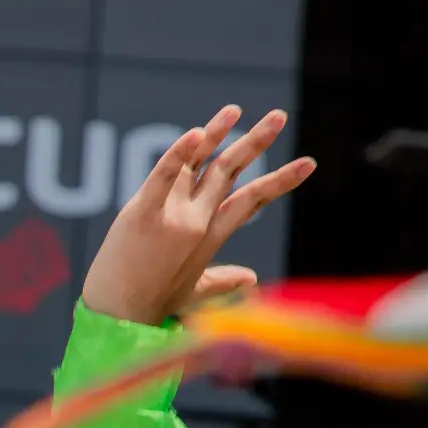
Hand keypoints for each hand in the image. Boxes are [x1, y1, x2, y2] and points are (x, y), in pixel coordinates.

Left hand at [81, 106, 312, 325]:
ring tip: (237, 109)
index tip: (309, 163)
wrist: (119, 318)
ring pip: (199, 164)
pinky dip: (177, 153)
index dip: (279, 181)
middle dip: (257, 142)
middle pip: (232, 173)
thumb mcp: (193, 291)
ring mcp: (171, 217)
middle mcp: (197, 222)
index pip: (252, 200)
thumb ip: (223, 280)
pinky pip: (162, 176)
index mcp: (211, 237)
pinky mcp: (141, 214)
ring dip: (218, 133)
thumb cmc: (152, 305)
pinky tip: (195, 133)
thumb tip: (251, 279)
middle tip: (280, 116)